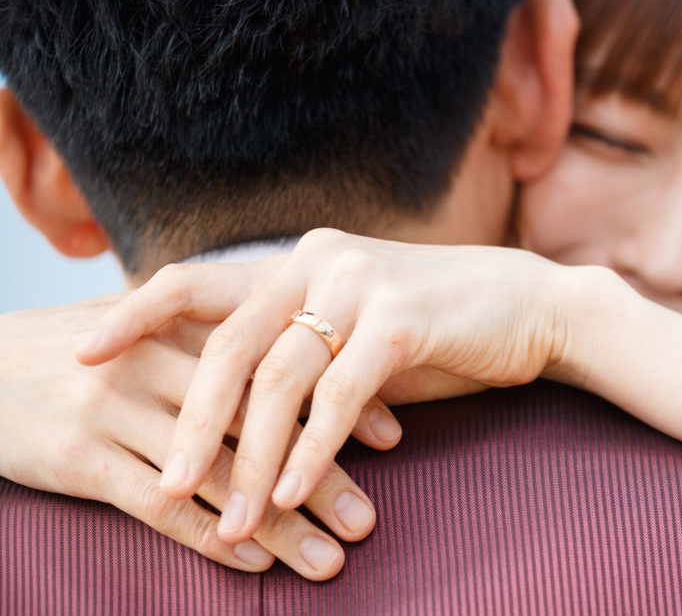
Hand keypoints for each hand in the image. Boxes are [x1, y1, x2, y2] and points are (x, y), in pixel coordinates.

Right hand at [0, 295, 376, 579]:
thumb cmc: (84, 351)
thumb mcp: (151, 328)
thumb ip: (219, 339)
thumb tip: (308, 360)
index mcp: (186, 324)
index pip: (281, 365)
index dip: (338, 400)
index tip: (392, 436)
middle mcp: (157, 362)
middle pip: (260, 424)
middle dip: (321, 473)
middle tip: (371, 519)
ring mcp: (117, 408)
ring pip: (219, 473)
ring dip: (279, 523)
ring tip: (331, 559)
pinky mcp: (79, 457)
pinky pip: (158, 507)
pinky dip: (211, 538)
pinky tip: (255, 565)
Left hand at [81, 228, 574, 543]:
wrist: (532, 308)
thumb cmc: (440, 327)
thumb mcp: (357, 331)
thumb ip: (301, 350)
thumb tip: (233, 405)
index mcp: (300, 261)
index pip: (197, 280)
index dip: (137, 314)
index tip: (86, 352)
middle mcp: (320, 260)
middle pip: (229, 343)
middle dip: (193, 422)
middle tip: (165, 486)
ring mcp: (362, 283)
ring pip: (281, 378)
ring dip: (252, 456)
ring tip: (235, 518)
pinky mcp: (405, 318)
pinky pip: (341, 394)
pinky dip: (313, 449)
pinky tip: (294, 492)